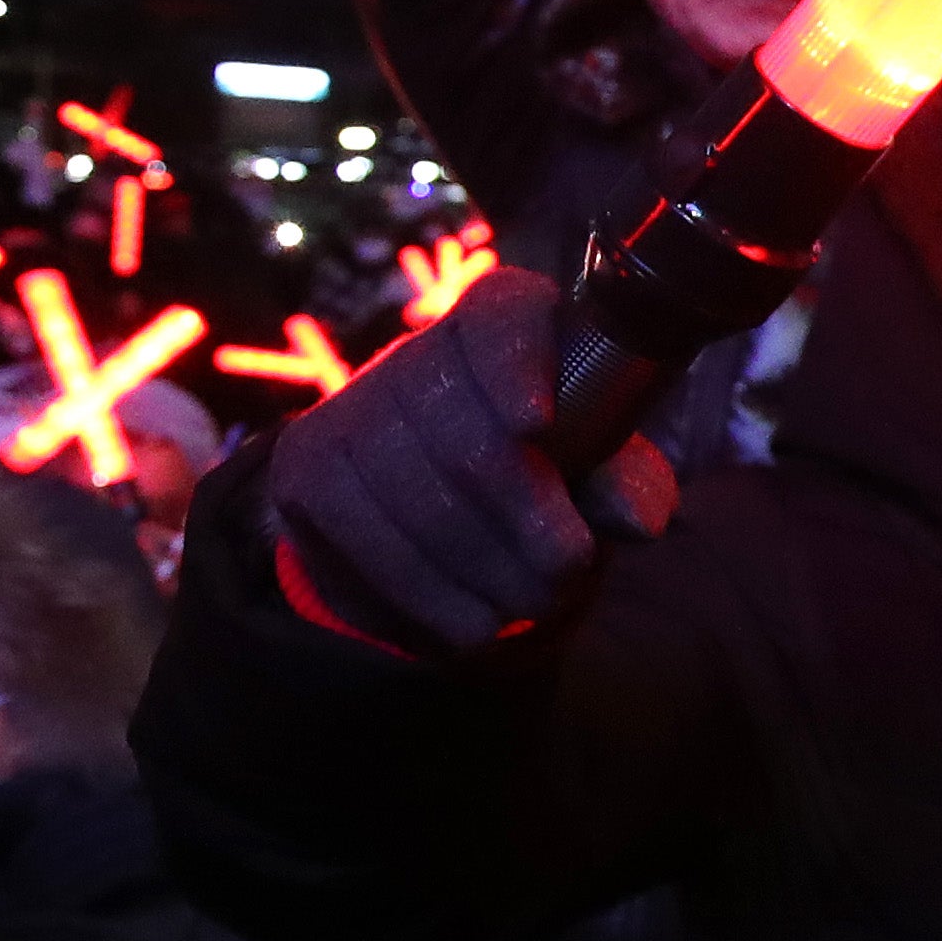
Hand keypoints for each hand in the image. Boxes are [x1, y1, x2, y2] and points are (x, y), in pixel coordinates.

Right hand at [264, 271, 672, 656]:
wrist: (447, 497)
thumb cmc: (552, 467)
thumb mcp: (601, 469)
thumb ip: (623, 483)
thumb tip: (636, 518)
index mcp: (505, 316)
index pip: (505, 315)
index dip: (514, 364)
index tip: (538, 425)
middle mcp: (419, 349)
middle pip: (462, 432)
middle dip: (520, 516)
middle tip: (564, 574)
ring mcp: (351, 408)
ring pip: (411, 497)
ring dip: (479, 568)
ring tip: (529, 608)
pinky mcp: (305, 471)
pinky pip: (359, 541)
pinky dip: (425, 596)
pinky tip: (470, 625)